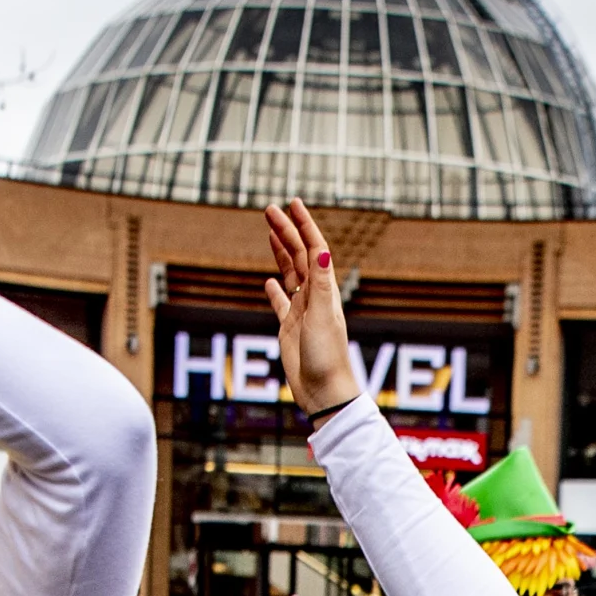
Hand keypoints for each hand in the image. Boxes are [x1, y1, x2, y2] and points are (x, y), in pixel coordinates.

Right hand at [259, 201, 360, 411]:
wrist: (323, 391)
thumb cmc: (326, 356)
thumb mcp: (323, 316)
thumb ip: (321, 284)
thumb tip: (323, 251)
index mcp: (324, 290)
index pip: (314, 249)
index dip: (304, 226)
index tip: (293, 203)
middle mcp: (314, 297)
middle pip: (298, 256)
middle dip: (286, 231)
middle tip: (270, 209)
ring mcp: (301, 311)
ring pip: (290, 274)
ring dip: (280, 252)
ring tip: (271, 231)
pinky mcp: (289, 329)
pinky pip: (281, 303)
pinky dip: (275, 290)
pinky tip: (269, 281)